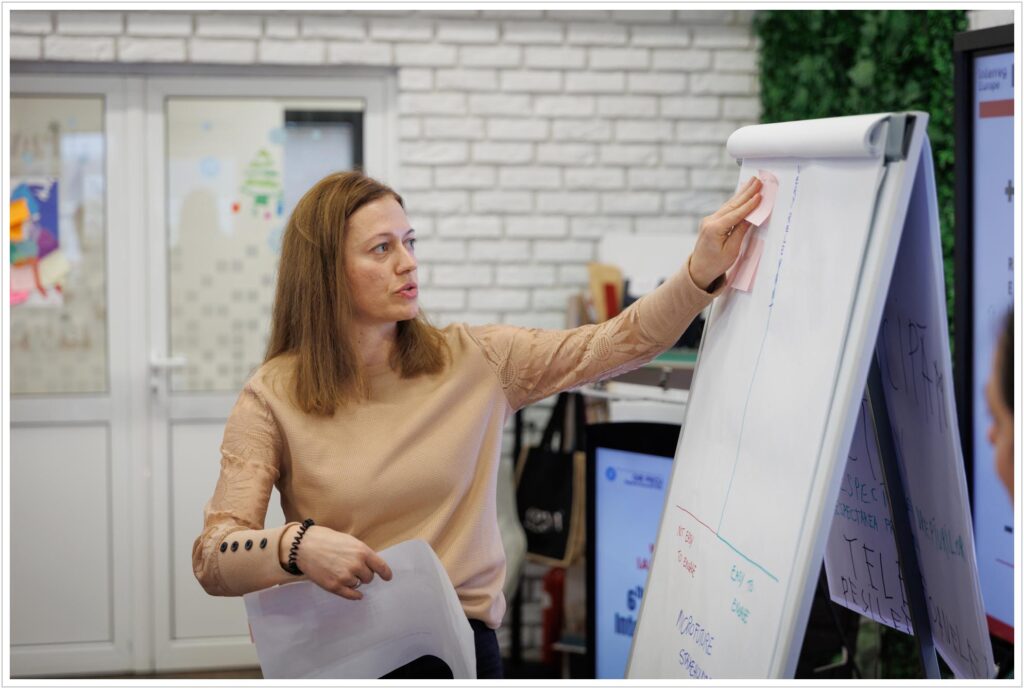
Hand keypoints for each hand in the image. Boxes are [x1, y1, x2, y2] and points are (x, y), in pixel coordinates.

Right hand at [285, 525, 392, 599]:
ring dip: (354, 580)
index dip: (386, 573)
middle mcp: (356, 565)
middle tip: (354, 569)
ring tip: (342, 572)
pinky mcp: (334, 586)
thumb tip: (370, 564)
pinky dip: (355, 595)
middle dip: (364, 574)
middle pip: (369, 577)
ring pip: (358, 584)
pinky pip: (351, 595)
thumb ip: (361, 552)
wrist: (304, 546)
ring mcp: (345, 577)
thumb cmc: (326, 540)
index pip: (380, 566)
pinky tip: (357, 595)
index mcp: (362, 551)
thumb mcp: (349, 540)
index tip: (388, 577)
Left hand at [688, 176, 762, 290]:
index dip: (749, 205)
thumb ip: (740, 231)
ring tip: (752, 182)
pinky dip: (736, 201)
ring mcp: (709, 220)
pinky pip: (726, 209)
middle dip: (746, 192)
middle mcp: (710, 221)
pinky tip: (742, 193)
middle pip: (732, 205)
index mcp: (714, 229)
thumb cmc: (715, 263)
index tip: (760, 195)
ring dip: (742, 194)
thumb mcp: (732, 250)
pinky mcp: (711, 222)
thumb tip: (751, 217)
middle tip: (757, 181)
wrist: (699, 269)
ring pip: (729, 205)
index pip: (736, 214)